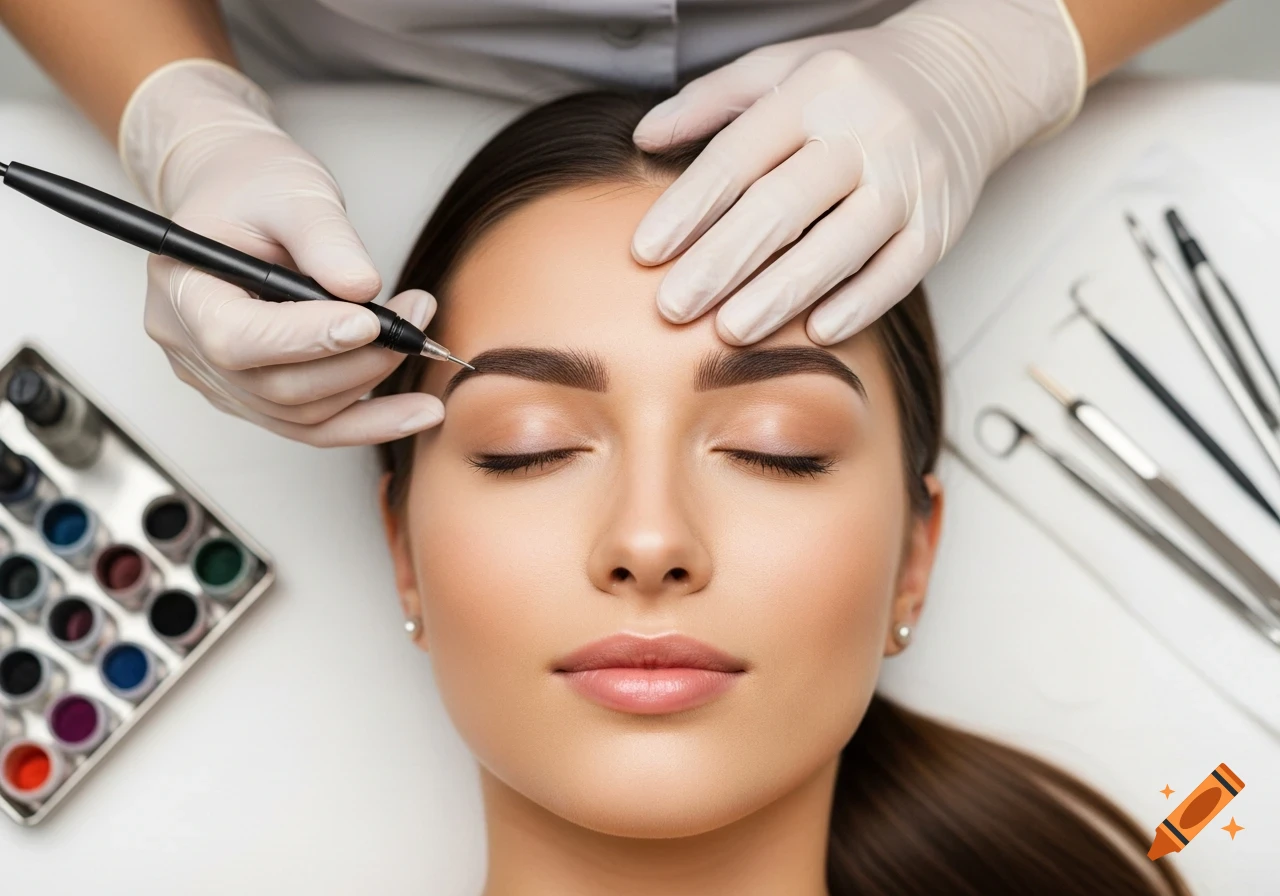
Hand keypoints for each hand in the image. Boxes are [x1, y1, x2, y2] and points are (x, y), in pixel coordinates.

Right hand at [121, 60, 442, 445]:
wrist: (238, 196)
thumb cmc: (252, 186)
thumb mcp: (292, 190)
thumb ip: (324, 238)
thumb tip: (364, 288)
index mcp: (183, 291)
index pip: (237, 339)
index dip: (306, 338)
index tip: (369, 320)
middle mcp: (191, 349)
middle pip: (278, 386)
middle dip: (358, 360)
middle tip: (415, 319)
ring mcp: (223, 382)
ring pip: (303, 414)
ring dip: (371, 383)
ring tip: (420, 338)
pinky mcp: (257, 396)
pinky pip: (314, 425)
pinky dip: (370, 422)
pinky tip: (418, 412)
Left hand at [631, 0, 1085, 344]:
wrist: (966, 77)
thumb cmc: (856, 81)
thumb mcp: (780, 67)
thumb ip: (710, 101)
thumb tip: (644, 139)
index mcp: (815, 92)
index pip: (741, 155)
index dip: (689, 207)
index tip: (646, 252)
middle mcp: (866, 133)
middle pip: (785, 206)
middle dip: (724, 261)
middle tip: (674, 307)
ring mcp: (909, 180)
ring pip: (841, 245)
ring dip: (783, 293)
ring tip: (731, 331)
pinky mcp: (942, 224)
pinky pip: (899, 272)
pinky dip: (859, 304)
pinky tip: (817, 332)